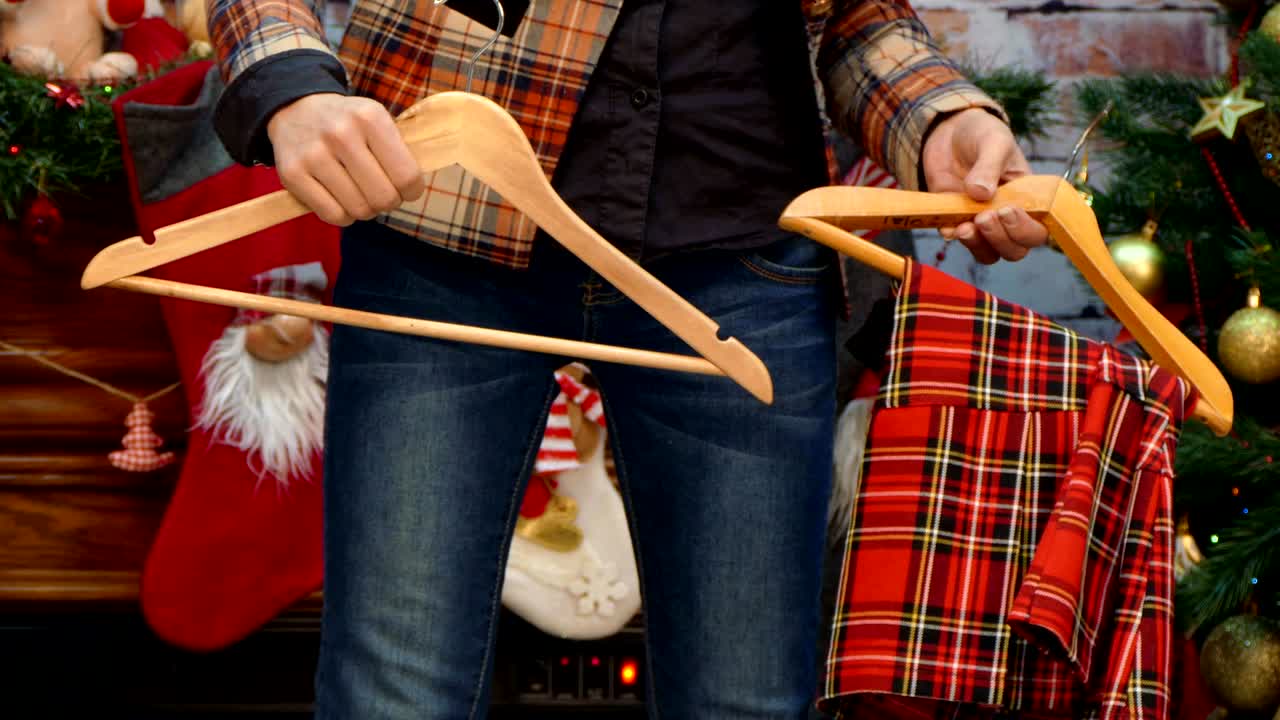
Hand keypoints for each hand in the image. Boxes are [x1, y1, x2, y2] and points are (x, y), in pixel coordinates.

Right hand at [266, 93, 425, 225]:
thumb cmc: (348, 124)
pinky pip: (332, 216)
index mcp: (370, 118)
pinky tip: (341, 200)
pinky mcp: (292, 174)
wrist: (295, 108)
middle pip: (384, 197)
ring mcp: (313, 154)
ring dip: (365, 209)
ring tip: (360, 194)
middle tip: (381, 193)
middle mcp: (341, 134)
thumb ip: (399, 151)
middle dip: (388, 202)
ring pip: (359, 209)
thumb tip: (413, 189)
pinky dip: (343, 216)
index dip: (412, 191)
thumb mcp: (376, 121)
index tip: (406, 189)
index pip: (407, 175)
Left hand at [921, 108, 1047, 263]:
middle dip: (1001, 240)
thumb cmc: (983, 135)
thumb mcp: (993, 142)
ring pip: (988, 253)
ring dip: (978, 245)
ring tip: (964, 227)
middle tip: (984, 216)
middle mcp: (1006, 217)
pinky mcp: (953, 219)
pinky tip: (948, 226)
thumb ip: (989, 166)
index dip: (1025, 231)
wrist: (950, 131)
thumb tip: (980, 194)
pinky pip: (955, 238)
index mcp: (1028, 199)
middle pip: (1015, 250)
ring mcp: (980, 221)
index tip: (1007, 211)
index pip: (1038, 231)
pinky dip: (951, 236)